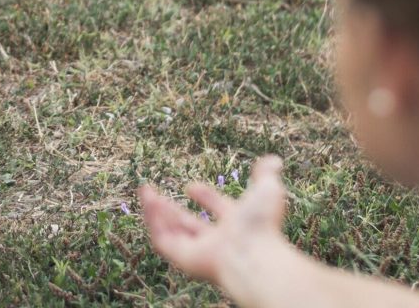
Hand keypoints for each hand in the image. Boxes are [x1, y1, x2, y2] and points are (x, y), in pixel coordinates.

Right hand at [138, 155, 287, 284]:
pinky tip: (148, 204)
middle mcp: (217, 240)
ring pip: (172, 231)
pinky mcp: (184, 259)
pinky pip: (163, 241)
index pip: (217, 209)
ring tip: (144, 192)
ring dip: (156, 212)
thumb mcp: (266, 191)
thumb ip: (265, 175)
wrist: (252, 254)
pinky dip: (154, 223)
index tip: (191, 186)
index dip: (205, 196)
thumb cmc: (261, 226)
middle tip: (152, 191)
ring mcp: (200, 250)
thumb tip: (274, 159)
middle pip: (188, 223)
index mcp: (236, 225)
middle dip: (169, 207)